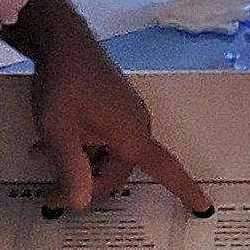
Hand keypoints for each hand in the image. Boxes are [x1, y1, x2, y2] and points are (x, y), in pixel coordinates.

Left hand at [32, 26, 212, 219]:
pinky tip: (55, 139)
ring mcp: (126, 114)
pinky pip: (106, 137)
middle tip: (52, 191)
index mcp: (133, 137)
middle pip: (119, 171)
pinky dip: (84, 144)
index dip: (186, 191)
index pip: (167, 171)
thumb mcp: (60, 134)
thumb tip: (81, 204)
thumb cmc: (64, 87)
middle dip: (87, 181)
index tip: (205, 208)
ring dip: (81, 161)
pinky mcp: (115, 105)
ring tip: (45, 153)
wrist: (61, 42)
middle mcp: (137, 126)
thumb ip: (72, 171)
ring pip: (108, 154)